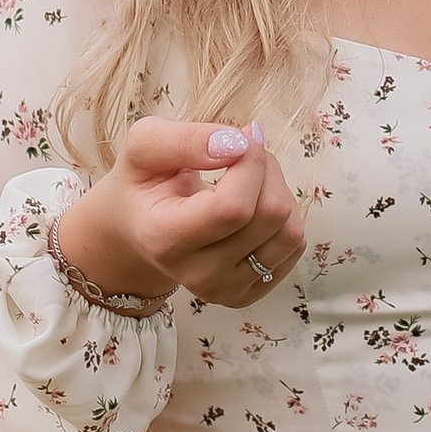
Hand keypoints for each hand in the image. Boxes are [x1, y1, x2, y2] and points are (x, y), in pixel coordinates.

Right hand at [54, 115, 304, 313]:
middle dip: (266, 168)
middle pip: (270, 215)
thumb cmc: (143, 183)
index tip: (240, 137)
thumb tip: (237, 143)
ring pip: (290, 233)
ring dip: (279, 191)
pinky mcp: (248, 294)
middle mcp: (197, 275)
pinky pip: (295, 248)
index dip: (250, 162)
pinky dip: (284, 217)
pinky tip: (253, 206)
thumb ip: (184, 140)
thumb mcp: (144, 146)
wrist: (135, 231)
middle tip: (242, 152)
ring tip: (247, 179)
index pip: (234, 207)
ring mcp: (224, 290)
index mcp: (165, 239)